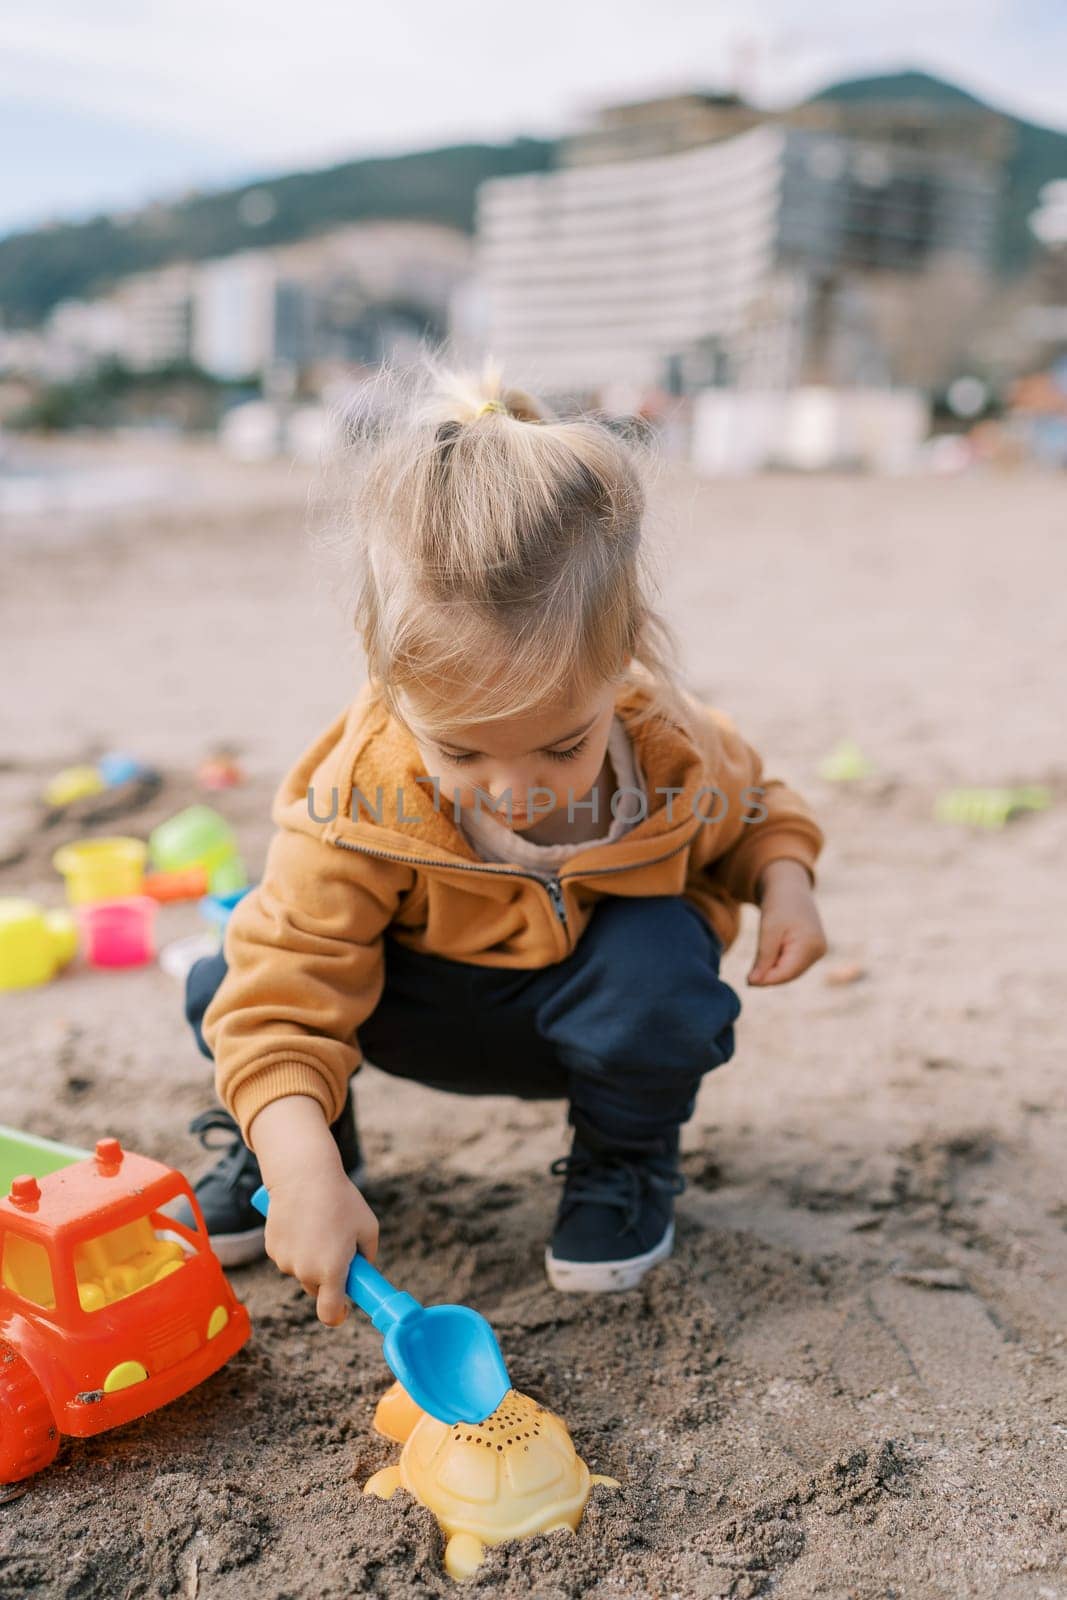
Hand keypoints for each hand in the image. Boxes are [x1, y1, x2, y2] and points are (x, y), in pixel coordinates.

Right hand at [249, 1095, 379, 1325]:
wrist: (304, 1174)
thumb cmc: (341, 1199)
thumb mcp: (367, 1227)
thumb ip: (367, 1256)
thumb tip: (360, 1269)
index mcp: (332, 1269)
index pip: (330, 1313)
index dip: (337, 1314)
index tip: (343, 1309)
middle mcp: (306, 1270)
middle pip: (317, 1289)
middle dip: (328, 1277)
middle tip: (338, 1247)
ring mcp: (285, 1260)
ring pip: (302, 1271)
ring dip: (311, 1259)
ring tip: (320, 1225)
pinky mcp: (272, 1248)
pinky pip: (288, 1256)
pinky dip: (296, 1246)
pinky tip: (302, 1221)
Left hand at [748, 859, 826, 986]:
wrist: (790, 887)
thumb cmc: (778, 905)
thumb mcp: (767, 930)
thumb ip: (762, 958)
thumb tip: (753, 983)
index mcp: (810, 945)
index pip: (786, 973)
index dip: (766, 980)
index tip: (748, 981)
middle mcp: (819, 950)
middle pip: (789, 974)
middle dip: (770, 975)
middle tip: (751, 974)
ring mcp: (819, 951)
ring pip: (791, 971)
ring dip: (775, 969)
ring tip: (765, 953)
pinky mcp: (814, 950)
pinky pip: (795, 964)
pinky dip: (781, 963)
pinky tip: (772, 953)